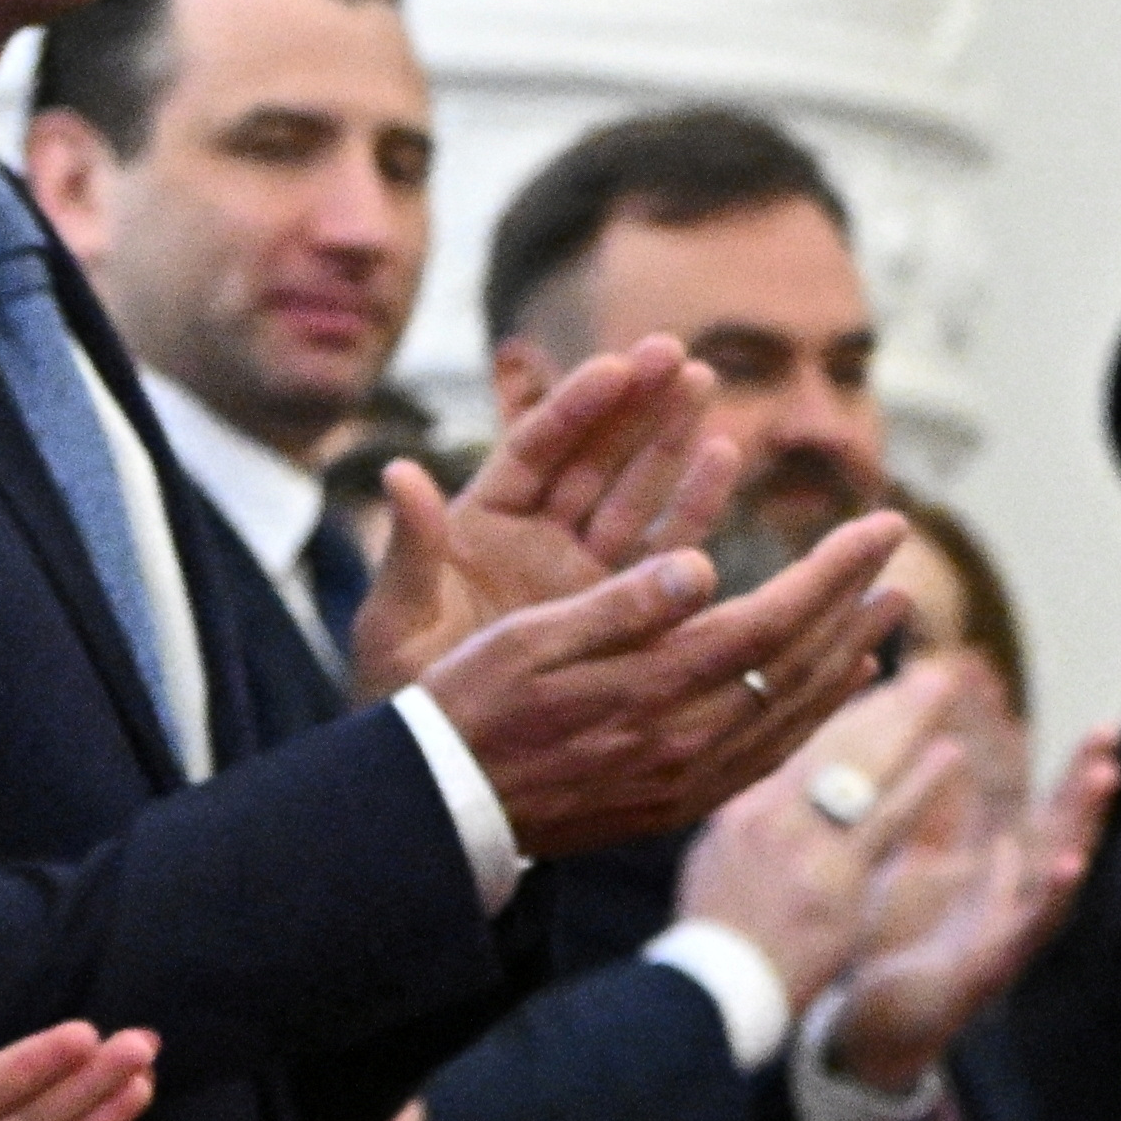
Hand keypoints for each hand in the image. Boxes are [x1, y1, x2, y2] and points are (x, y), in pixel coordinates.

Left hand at [341, 340, 730, 692]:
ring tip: (704, 383)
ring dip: (667, 438)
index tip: (619, 366)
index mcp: (482, 527)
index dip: (576, 407)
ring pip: (631, 491)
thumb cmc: (406, 693)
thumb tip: (397, 474)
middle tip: (677, 353)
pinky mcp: (616, 607)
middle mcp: (536, 538)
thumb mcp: (397, 621)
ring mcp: (580, 571)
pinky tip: (723, 458)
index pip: (536, 450)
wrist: (444, 767)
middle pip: (591, 455)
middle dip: (634, 403)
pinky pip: (661, 549)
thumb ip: (409, 550)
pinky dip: (691, 505)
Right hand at [416, 522, 915, 866]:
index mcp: (652, 689)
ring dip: (846, 657)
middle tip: (896, 554)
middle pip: (799, 668)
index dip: (835, 572)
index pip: (773, 621)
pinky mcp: (674, 804)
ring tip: (884, 611)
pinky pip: (768, 754)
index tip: (882, 524)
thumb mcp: (526, 640)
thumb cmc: (465, 707)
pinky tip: (834, 686)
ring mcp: (684, 781)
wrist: (442, 814)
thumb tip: (700, 563)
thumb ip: (618, 604)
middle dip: (854, 604)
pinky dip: (811, 711)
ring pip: (793, 715)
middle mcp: (684, 742)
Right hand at [682, 662, 978, 1006]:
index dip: (837, 703)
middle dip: (879, 696)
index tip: (867, 666)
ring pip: (864, 766)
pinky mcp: (837, 876)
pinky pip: (888, 818)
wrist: (716, 992)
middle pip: (832, 739)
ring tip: (944, 684)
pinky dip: (921, 782)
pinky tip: (950, 754)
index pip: (795, 741)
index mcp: (739, 808)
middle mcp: (768, 814)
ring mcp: (803, 842)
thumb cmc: (719, 937)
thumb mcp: (717, 861)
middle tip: (917, 660)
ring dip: (908, 721)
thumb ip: (750, 818)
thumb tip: (775, 780)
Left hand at [823, 731, 1115, 1093]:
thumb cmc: (903, 951)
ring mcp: (1011, 944)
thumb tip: (949, 762)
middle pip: (1066, 843)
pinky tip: (1068, 865)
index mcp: (1008, 885)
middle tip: (1110, 743)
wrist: (876, 1029)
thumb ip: (946, 829)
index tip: (1105, 729)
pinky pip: (1024, 932)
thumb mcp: (924, 875)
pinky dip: (1047, 898)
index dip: (1077, 778)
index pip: (1051, 821)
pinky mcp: (988, 975)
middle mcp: (1021, 912)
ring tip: (1103, 787)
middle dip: (1089, 795)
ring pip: (1057, 884)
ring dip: (1082, 831)